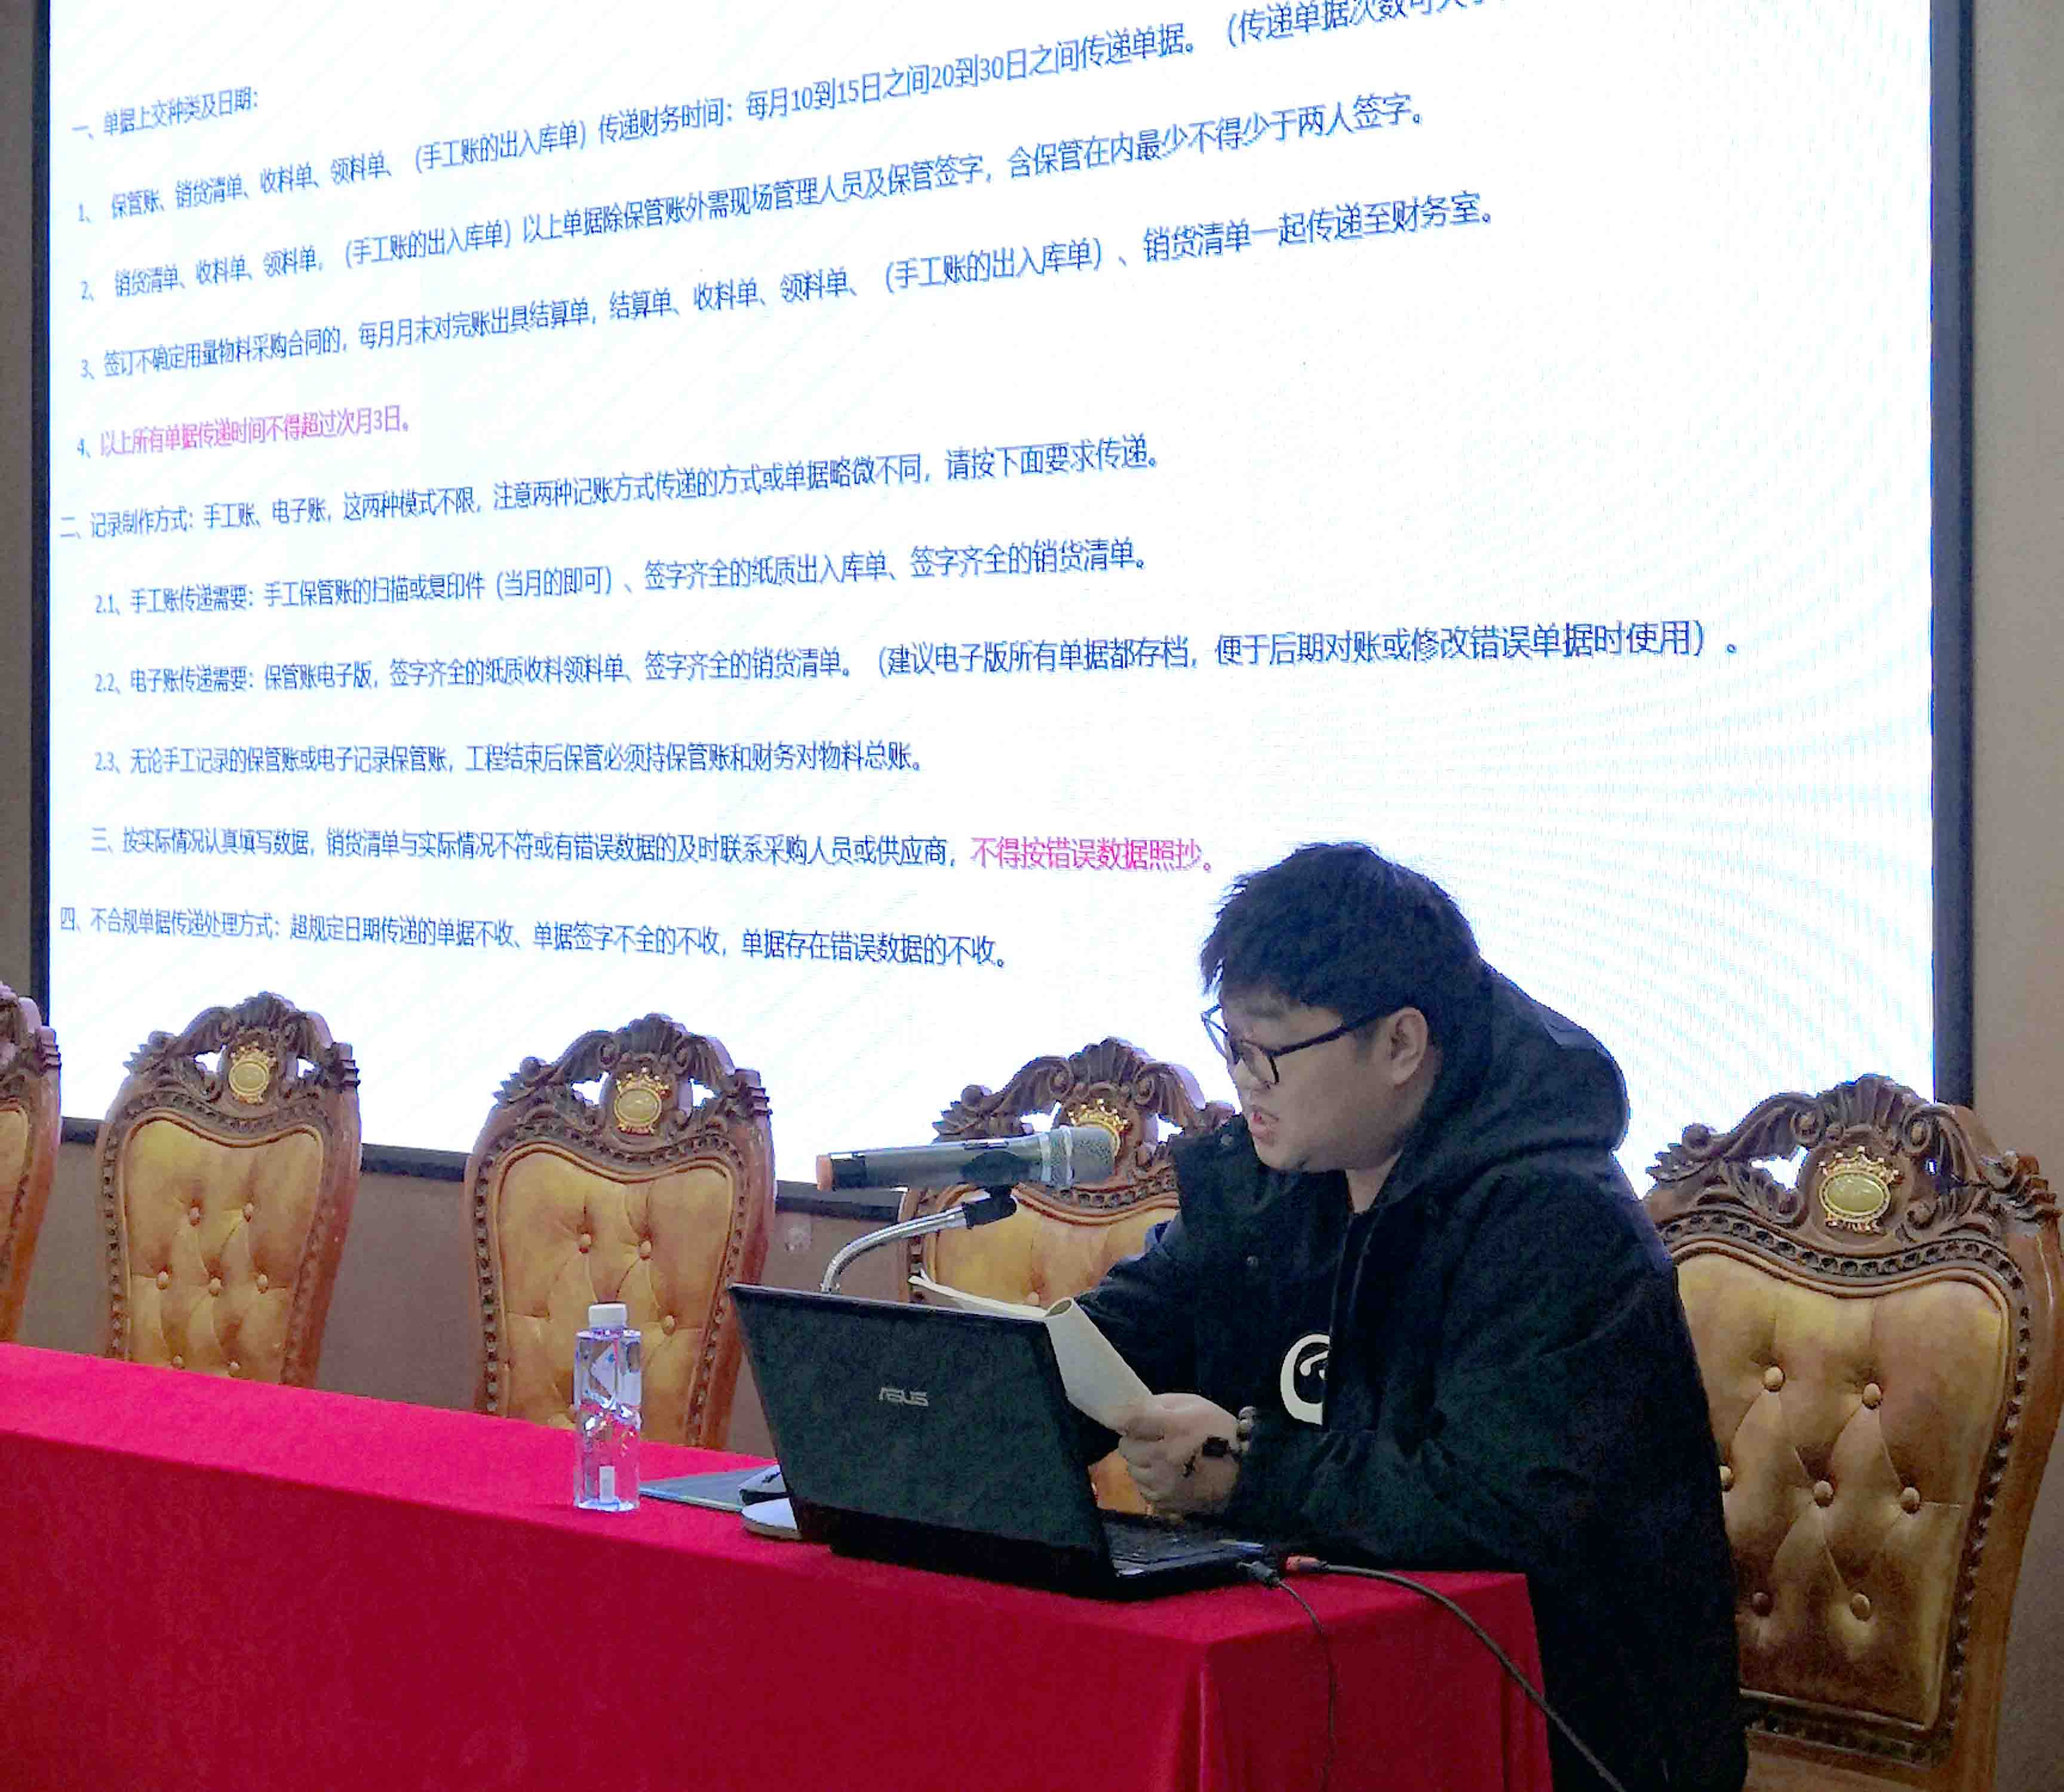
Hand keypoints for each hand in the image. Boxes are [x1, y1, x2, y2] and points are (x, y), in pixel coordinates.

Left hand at [1115, 1392, 1240, 1516]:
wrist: (1243, 1473)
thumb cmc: (1218, 1432)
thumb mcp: (1194, 1406)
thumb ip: (1161, 1404)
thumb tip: (1132, 1408)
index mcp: (1174, 1429)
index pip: (1131, 1422)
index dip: (1125, 1418)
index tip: (1128, 1419)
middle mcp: (1164, 1458)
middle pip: (1126, 1447)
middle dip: (1136, 1441)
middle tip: (1153, 1439)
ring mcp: (1163, 1483)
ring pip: (1132, 1469)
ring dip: (1142, 1462)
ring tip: (1162, 1458)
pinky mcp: (1164, 1502)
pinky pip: (1142, 1488)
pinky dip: (1150, 1481)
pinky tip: (1167, 1474)